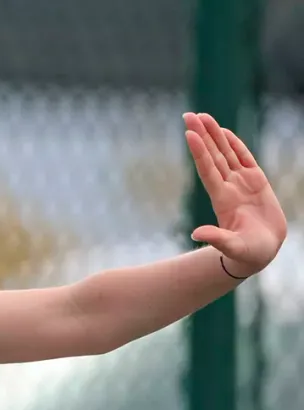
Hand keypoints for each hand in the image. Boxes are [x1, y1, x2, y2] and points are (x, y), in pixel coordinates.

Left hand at [184, 112, 287, 276]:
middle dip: (202, 135)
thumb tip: (196, 233)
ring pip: (226, 153)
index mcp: (222, 199)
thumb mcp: (233, 247)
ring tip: (203, 116)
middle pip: (213, 155)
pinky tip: (224, 132)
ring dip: (215, 135)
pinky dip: (235, 144)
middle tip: (189, 114)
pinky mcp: (256, 182)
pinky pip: (244, 158)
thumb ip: (217, 238)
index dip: (199, 152)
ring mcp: (241, 183)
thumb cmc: (247, 253)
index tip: (189, 134)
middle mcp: (228, 187)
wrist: (261, 252)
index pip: (208, 170)